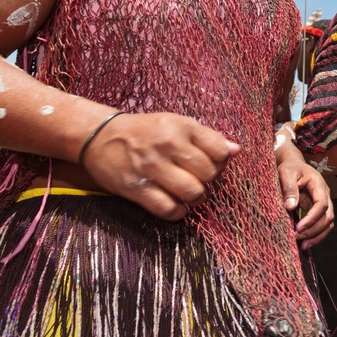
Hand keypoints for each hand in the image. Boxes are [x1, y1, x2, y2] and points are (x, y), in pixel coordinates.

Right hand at [82, 112, 239, 220]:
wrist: (99, 136)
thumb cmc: (145, 131)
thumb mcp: (178, 124)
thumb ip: (208, 137)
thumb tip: (237, 151)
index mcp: (182, 126)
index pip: (221, 152)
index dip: (221, 162)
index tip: (211, 164)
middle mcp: (168, 145)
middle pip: (209, 175)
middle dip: (208, 181)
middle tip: (198, 179)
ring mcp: (151, 168)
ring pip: (192, 193)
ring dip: (196, 198)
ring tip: (189, 193)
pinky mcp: (136, 188)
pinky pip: (169, 209)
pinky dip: (178, 212)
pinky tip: (176, 205)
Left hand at [277, 158, 334, 248]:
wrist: (294, 165)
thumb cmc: (289, 168)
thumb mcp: (286, 174)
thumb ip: (289, 189)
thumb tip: (290, 207)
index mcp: (318, 184)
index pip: (322, 204)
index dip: (312, 218)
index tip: (298, 228)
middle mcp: (324, 194)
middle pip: (328, 216)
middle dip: (314, 230)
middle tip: (298, 237)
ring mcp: (323, 202)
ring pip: (328, 223)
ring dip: (317, 236)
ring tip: (303, 245)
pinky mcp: (318, 209)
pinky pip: (322, 224)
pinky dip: (316, 235)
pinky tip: (305, 243)